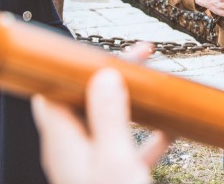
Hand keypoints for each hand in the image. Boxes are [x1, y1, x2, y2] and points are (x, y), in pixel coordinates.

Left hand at [31, 67, 167, 183]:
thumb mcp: (116, 161)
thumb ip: (108, 117)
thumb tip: (105, 75)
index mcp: (63, 144)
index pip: (55, 91)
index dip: (75, 67)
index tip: (104, 51)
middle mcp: (69, 151)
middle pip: (81, 101)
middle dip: (108, 77)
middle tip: (138, 60)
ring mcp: (87, 163)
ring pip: (103, 121)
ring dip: (128, 101)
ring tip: (153, 86)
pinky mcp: (105, 176)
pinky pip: (124, 146)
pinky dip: (146, 134)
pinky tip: (168, 129)